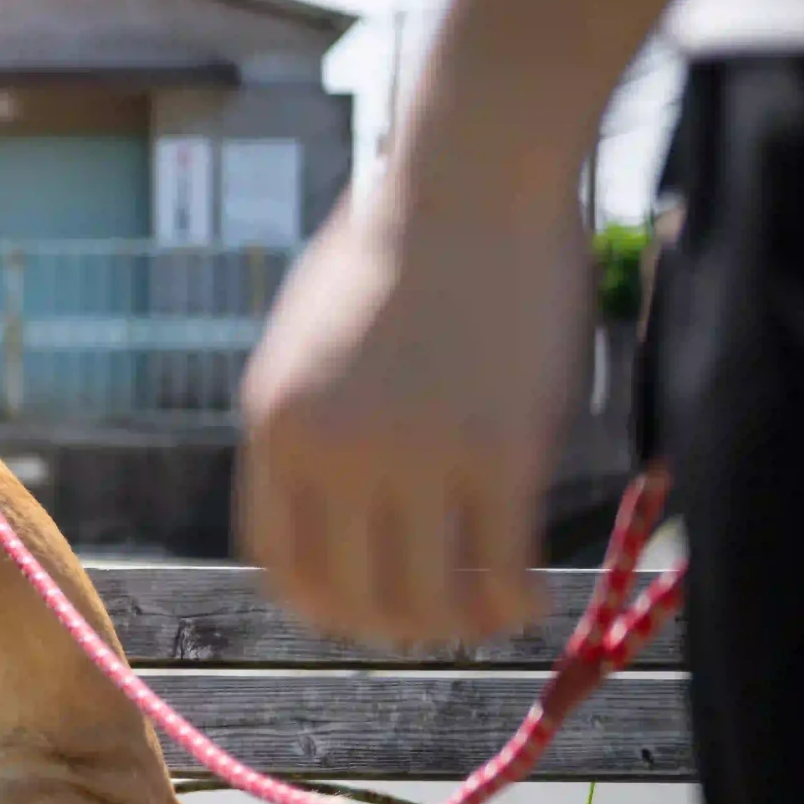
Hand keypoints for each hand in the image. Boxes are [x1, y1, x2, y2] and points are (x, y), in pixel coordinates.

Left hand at [239, 179, 592, 646]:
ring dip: (456, 625)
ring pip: (425, 600)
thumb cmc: (393, 247)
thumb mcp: (309, 342)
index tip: (360, 610)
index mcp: (275, 426)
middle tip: (435, 617)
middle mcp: (331, 452)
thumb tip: (331, 506)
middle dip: (393, 626)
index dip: (323, 607)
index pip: (282, 565)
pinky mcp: (498, 449)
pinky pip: (501, 567)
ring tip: (485, 612)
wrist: (465, 177)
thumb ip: (311, 423)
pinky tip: (528, 599)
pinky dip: (514, 603)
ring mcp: (414, 455)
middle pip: (351, 599)